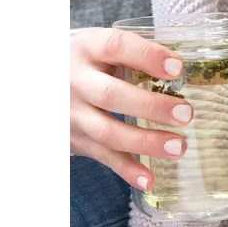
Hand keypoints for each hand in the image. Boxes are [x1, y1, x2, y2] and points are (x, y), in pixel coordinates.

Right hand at [69, 27, 193, 189]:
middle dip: (151, 107)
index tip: (178, 68)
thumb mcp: (101, 48)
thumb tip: (185, 69)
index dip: (147, 56)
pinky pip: (103, 157)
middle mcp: (75, 81)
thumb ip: (134, 55)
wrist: (42, 82)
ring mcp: (73, 113)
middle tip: (186, 113)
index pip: (116, 47)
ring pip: (108, 132)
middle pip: (111, 95)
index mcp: (87, 48)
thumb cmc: (87, 62)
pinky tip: (149, 179)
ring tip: (178, 146)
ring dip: (146, 142)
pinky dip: (127, 171)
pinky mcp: (76, 139)